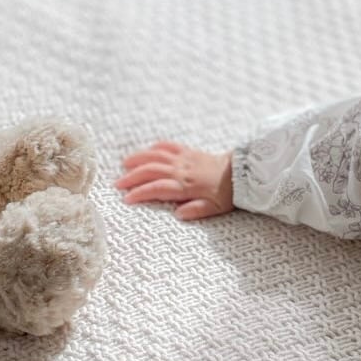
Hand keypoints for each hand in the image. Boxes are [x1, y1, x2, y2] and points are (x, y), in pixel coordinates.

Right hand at [116, 142, 234, 219]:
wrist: (243, 172)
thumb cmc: (229, 193)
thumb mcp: (216, 208)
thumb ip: (196, 210)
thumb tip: (177, 214)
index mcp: (186, 186)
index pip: (157, 188)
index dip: (140, 192)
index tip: (127, 199)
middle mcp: (182, 170)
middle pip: (151, 170)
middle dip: (132, 177)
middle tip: (117, 184)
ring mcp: (184, 159)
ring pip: (156, 155)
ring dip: (138, 159)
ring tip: (124, 165)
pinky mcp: (189, 152)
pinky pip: (169, 146)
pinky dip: (156, 147)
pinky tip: (147, 151)